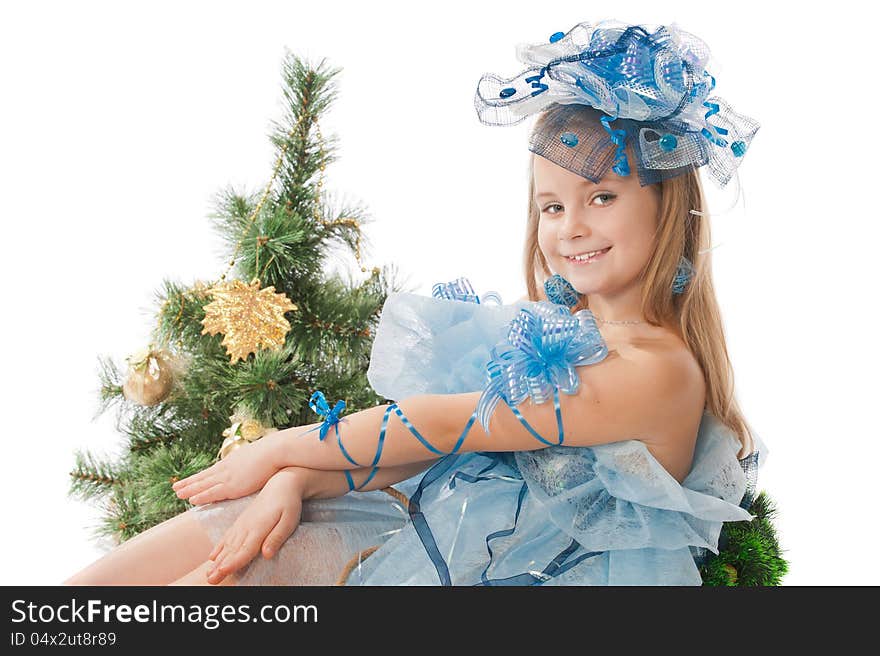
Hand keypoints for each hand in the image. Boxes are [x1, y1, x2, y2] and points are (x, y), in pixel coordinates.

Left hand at [172, 431, 283, 504]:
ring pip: (203, 485)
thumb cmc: (273, 453)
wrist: (276, 451)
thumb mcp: (259, 456)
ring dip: (189, 489)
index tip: (192, 479)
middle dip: (189, 482)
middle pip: (204, 476)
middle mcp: (227, 468)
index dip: (201, 476)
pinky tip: (191, 500)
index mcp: (233, 461)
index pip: (213, 470)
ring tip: (177, 494)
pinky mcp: (232, 485)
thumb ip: (253, 462)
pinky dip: (201, 496)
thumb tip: (256, 464)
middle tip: (176, 487)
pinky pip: (212, 493)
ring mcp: (228, 476)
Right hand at [205, 467, 305, 584]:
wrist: (281, 484)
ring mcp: (242, 524)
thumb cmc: (288, 504)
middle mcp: (247, 527)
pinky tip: (212, 557)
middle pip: (232, 551)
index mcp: (258, 528)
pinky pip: (227, 537)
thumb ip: (276, 538)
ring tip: (208, 573)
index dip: (234, 562)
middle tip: (210, 580)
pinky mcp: (241, 522)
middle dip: (220, 566)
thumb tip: (266, 554)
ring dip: (217, 561)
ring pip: (227, 546)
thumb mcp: (289, 521)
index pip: (245, 549)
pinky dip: (219, 548)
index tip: (223, 572)